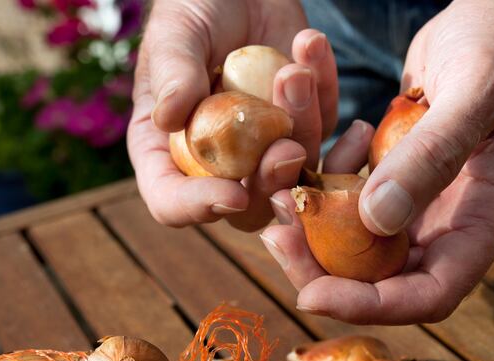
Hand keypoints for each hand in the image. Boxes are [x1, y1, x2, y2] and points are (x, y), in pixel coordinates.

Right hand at [128, 0, 337, 228]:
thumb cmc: (195, 7)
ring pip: (295, 170)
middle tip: (286, 148)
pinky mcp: (304, 127)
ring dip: (301, 121)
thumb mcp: (175, 32)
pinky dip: (325, 92)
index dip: (198, 208)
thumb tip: (168, 117)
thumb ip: (173, 72)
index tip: (231, 194)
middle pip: (247, 207)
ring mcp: (266, 149)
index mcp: (167, 150)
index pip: (172, 201)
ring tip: (295, 68)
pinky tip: (314, 49)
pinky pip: (325, 128)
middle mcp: (218, 161)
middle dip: (271, 184)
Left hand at [262, 0, 493, 324]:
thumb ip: (433, 155)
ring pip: (361, 244)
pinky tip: (295, 164)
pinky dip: (321, 188)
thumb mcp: (475, 92)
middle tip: (277, 239)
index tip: (314, 295)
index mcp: (487, 219)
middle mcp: (454, 223)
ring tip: (276, 199)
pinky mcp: (397, 177)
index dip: (375, 305)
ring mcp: (424, 203)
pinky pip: (350, 200)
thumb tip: (377, 220)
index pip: (433, 293)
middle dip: (328, 271)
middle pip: (388, 279)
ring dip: (314, 230)